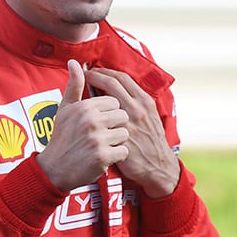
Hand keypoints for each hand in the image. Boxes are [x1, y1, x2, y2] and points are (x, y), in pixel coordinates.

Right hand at [37, 60, 129, 191]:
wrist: (54, 169)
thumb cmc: (62, 137)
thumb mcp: (65, 109)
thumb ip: (74, 85)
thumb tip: (75, 62)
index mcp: (84, 106)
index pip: (113, 102)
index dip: (108, 113)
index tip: (97, 123)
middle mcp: (91, 120)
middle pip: (122, 116)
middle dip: (114, 126)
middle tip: (98, 136)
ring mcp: (98, 138)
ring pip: (125, 133)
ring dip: (116, 141)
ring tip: (100, 146)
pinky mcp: (103, 156)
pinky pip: (123, 151)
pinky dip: (116, 156)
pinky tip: (102, 157)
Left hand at [85, 66, 179, 197]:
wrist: (157, 166)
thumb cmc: (149, 140)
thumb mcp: (149, 116)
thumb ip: (134, 102)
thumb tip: (116, 89)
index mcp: (144, 101)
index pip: (122, 78)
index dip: (104, 71)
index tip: (91, 70)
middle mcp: (138, 109)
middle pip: (113, 83)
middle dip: (95, 76)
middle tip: (82, 75)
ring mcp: (129, 123)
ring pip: (107, 100)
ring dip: (91, 93)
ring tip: (79, 93)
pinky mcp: (122, 138)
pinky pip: (103, 122)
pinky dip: (92, 114)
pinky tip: (83, 114)